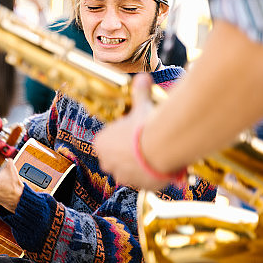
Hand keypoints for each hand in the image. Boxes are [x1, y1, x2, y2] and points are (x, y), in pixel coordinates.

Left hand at [93, 73, 165, 188]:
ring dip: (140, 165)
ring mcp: (121, 176)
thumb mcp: (141, 105)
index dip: (123, 137)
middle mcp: (106, 162)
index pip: (109, 142)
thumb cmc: (146, 125)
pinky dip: (151, 175)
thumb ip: (140, 93)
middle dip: (129, 153)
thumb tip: (144, 76)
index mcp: (101, 144)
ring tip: (155, 154)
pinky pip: (143, 181)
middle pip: (118, 158)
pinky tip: (160, 165)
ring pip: (130, 171)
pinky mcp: (137, 187)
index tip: (135, 132)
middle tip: (146, 143)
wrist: (161, 146)